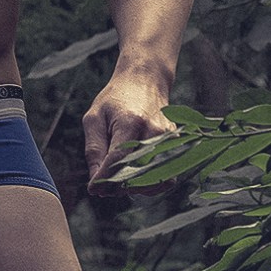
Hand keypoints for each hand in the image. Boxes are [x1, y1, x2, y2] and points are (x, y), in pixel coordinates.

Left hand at [83, 74, 174, 195]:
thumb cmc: (114, 100)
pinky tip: (136, 178)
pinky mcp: (176, 145)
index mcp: (131, 122)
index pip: (118, 161)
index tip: (94, 189)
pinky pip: (166, 176)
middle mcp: (154, 132)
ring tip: (120, 179)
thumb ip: (94, 151)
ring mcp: (169, 139)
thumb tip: (95, 183)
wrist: (144, 81)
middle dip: (118, 186)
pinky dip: (151, 184)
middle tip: (105, 184)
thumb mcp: (94, 119)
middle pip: (138, 174)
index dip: (105, 180)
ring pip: (155, 180)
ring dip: (135, 187)